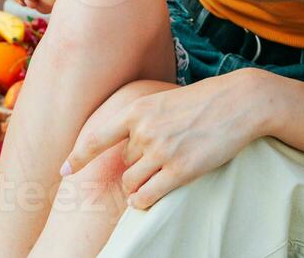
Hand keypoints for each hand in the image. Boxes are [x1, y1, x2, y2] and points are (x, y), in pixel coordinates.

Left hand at [62, 71, 269, 208]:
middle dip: (137, 167)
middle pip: (123, 164)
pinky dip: (143, 201)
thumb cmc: (204, 102)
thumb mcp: (164, 101)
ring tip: (159, 176)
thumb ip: (143, 121)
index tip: (64, 172)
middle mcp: (144, 130)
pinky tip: (147, 198)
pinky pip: (147, 196)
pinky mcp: (180, 170)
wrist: (239, 102)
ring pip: (132, 183)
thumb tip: (126, 147)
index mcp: (137, 110)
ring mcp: (161, 151)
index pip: (97, 138)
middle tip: (162, 158)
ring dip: (139, 186)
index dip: (78, 157)